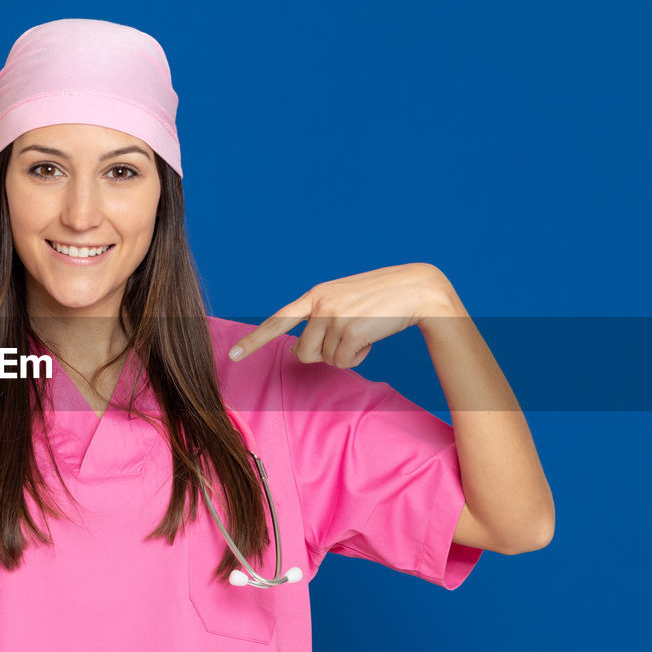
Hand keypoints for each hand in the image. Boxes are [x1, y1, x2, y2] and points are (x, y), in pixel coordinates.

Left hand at [227, 263, 460, 367]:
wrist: (417, 290)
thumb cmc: (381, 299)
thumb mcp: (344, 301)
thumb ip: (321, 319)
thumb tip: (302, 350)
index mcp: (316, 294)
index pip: (278, 319)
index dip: (255, 340)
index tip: (233, 355)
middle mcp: (320, 304)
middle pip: (303, 352)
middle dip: (324, 354)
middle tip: (348, 337)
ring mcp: (335, 316)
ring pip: (325, 359)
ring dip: (344, 355)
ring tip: (363, 332)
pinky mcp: (351, 330)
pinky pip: (345, 361)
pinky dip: (359, 357)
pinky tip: (372, 337)